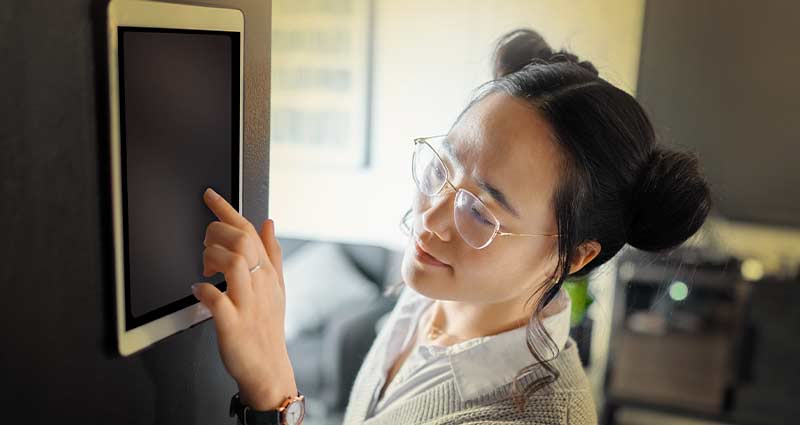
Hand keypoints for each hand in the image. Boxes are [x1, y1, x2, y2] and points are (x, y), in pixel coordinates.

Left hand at [191, 187, 296, 409]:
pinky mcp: (234, 325)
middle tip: (205, 245)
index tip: (209, 195)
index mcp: (268, 272)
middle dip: (217, 234)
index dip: (227, 209)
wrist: (269, 367)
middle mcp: (260, 284)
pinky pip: (218, 300)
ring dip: (212, 258)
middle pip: (243, 241)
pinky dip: (204, 291)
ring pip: (234, 263)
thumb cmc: (267, 327)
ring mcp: (248, 304)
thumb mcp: (276, 286)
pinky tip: (197, 290)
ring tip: (204, 268)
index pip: (250, 230)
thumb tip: (268, 221)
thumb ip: (272, 252)